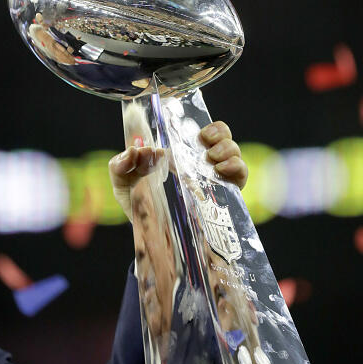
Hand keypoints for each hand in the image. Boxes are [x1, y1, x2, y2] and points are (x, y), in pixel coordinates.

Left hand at [109, 120, 247, 220]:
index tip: (197, 133)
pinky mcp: (227, 194)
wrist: (151, 238)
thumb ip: (120, 165)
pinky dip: (236, 166)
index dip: (203, 125)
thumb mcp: (123, 183)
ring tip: (211, 159)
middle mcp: (200, 161)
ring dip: (226, 148)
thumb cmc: (139, 205)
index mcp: (179, 152)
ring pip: (233, 149)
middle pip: (222, 133)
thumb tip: (138, 150)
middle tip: (205, 143)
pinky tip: (221, 170)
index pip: (198, 129)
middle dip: (219, 132)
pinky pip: (241, 172)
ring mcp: (215, 177)